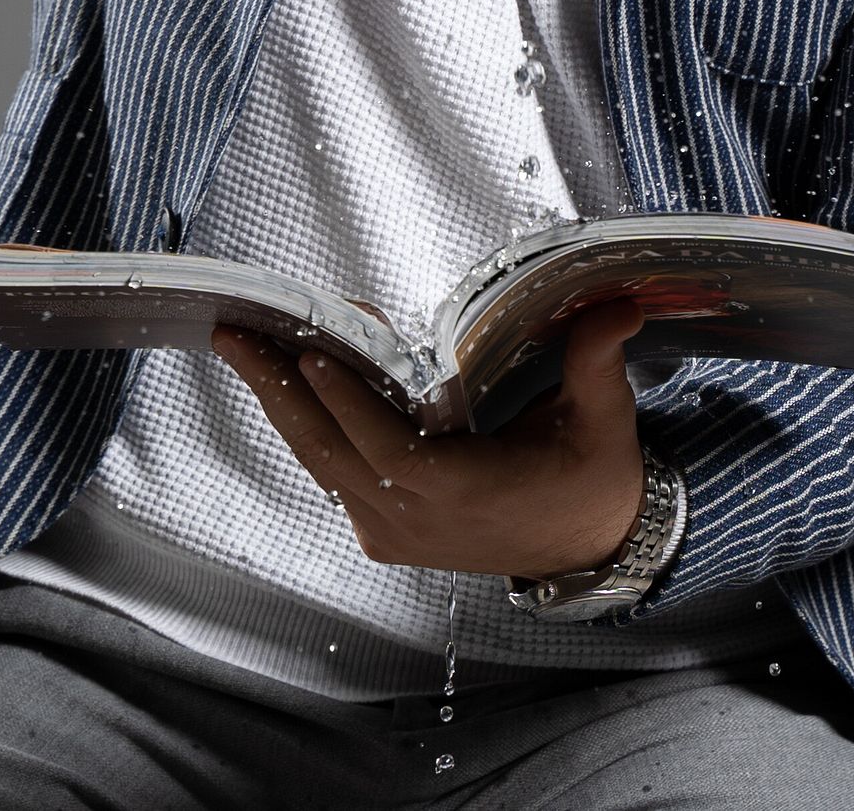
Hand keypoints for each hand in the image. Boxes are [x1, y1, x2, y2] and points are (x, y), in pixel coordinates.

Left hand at [212, 301, 651, 580]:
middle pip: (332, 456)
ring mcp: (394, 530)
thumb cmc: (592, 478)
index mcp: (467, 495)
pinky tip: (283, 381)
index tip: (314, 354)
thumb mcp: (604, 419)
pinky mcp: (385, 529)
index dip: (349, 406)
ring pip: (322, 465)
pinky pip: (334, 474)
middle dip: (279, 391)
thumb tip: (616, 305)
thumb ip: (598, 361)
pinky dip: (308, 425)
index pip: (391, 452)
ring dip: (281, 405)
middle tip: (237, 336)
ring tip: (243, 348)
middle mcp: (418, 519)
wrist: (587, 547)